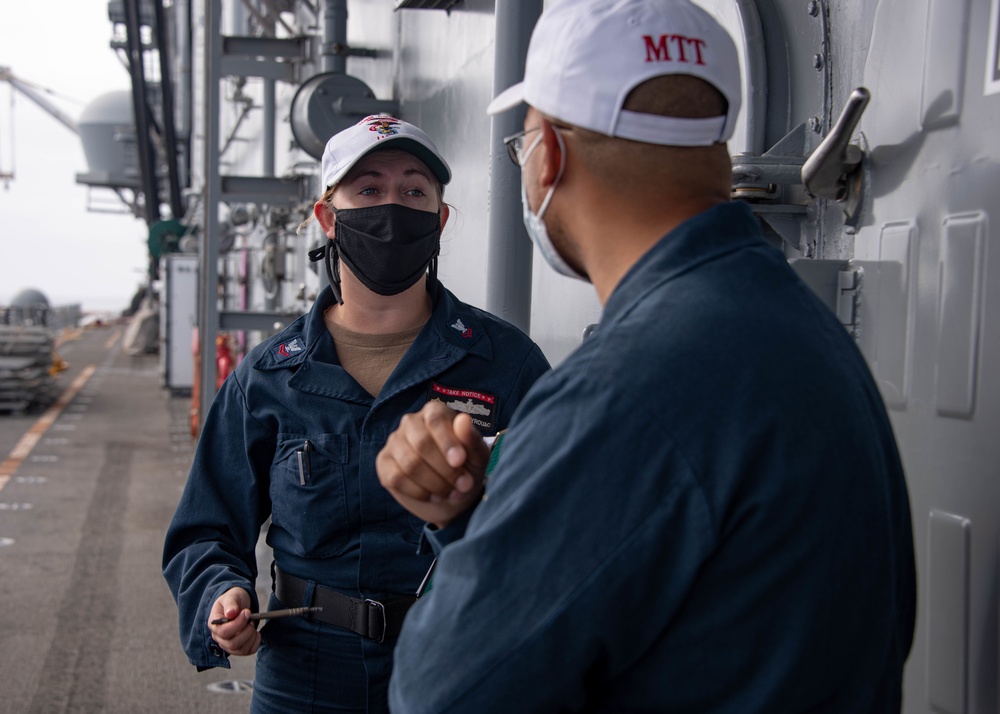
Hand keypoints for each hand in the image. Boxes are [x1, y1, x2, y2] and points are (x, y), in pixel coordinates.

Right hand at [208, 587, 260, 656]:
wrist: (238, 604)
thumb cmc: (233, 600)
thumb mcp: (231, 596)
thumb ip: (231, 603)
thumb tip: (230, 613)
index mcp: (214, 624)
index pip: (223, 632)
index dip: (237, 624)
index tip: (247, 612)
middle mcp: (219, 637)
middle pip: (232, 644)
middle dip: (246, 631)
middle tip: (250, 620)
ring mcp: (228, 644)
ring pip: (240, 650)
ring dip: (251, 636)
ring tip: (252, 624)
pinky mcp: (238, 648)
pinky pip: (248, 651)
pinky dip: (255, 642)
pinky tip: (255, 632)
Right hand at [377, 401, 490, 527]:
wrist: (450, 492)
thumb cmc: (466, 467)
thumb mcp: (477, 456)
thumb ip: (472, 439)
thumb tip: (463, 420)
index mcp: (434, 412)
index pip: (436, 420)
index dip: (447, 442)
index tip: (460, 461)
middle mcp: (411, 422)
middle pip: (422, 443)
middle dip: (445, 470)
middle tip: (464, 485)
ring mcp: (394, 442)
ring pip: (409, 464)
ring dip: (434, 484)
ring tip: (451, 493)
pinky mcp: (384, 463)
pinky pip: (396, 478)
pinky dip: (419, 492)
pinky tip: (433, 496)